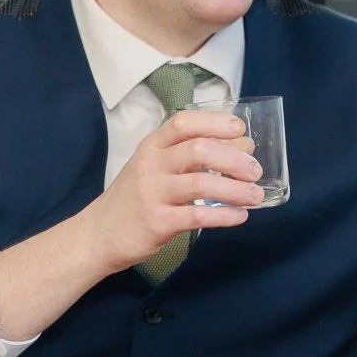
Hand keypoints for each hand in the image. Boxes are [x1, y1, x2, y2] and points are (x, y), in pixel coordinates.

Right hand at [80, 110, 264, 270]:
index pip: (183, 123)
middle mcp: (151, 165)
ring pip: (201, 183)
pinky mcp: (157, 221)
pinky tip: (240, 216)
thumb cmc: (136, 197)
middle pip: (198, 150)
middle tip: (255, 170)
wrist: (100, 234)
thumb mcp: (157, 167)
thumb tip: (244, 146)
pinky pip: (198, 215)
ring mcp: (153, 193)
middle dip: (234, 158)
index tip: (240, 129)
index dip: (214, 122)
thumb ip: (194, 154)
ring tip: (256, 196)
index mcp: (152, 146)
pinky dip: (224, 215)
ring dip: (235, 189)